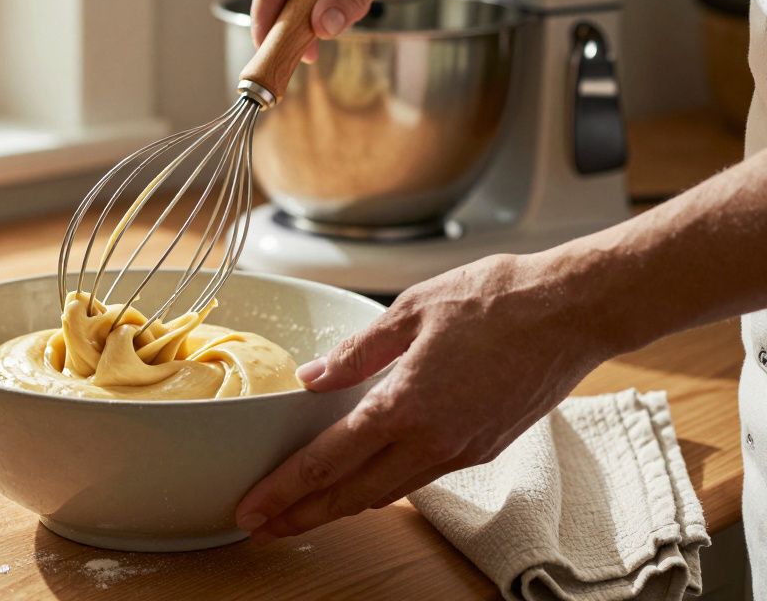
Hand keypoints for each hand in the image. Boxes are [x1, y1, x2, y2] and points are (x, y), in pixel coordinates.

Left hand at [235, 252, 619, 541]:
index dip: (284, 491)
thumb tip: (313, 379)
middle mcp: (434, 442)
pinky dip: (383, 484)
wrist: (576, 310)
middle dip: (303, 516)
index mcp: (407, 406)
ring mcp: (463, 451)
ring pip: (388, 492)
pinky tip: (364, 476)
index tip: (251, 508)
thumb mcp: (411, 310)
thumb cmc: (498, 299)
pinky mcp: (485, 448)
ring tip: (304, 509)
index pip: (328, 462)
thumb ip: (357, 352)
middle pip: (352, 495)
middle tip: (262, 527)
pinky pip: (421, 477)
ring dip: (342, 505)